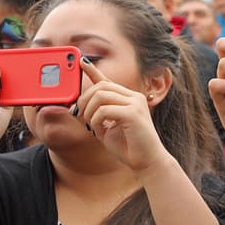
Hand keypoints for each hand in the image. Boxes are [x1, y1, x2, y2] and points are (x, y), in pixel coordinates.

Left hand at [75, 59, 170, 174]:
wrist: (148, 163)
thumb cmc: (129, 148)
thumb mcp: (106, 129)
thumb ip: (95, 116)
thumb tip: (77, 106)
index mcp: (128, 99)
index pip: (108, 81)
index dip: (93, 71)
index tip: (81, 62)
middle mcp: (133, 97)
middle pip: (100, 86)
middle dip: (84, 99)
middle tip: (80, 115)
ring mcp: (135, 103)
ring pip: (101, 95)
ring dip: (89, 110)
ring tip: (90, 124)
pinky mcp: (133, 113)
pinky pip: (105, 110)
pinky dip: (95, 120)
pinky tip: (99, 130)